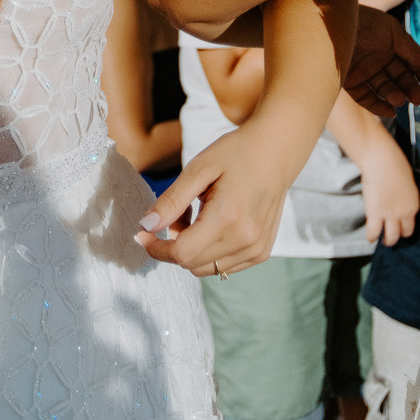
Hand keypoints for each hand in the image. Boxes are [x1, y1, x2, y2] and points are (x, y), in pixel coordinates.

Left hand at [134, 122, 295, 276]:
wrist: (276, 150)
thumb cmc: (236, 153)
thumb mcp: (198, 169)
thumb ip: (171, 201)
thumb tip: (146, 227)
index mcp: (228, 218)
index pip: (182, 253)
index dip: (156, 248)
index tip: (142, 234)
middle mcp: (246, 240)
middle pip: (191, 264)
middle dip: (173, 245)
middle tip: (177, 212)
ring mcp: (256, 249)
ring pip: (206, 268)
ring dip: (192, 249)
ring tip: (198, 215)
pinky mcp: (261, 252)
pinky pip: (223, 266)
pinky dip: (209, 251)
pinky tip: (214, 224)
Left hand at [345, 6, 419, 118]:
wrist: (334, 24)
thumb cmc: (365, 22)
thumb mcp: (394, 32)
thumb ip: (413, 50)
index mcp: (391, 45)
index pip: (412, 63)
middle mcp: (379, 59)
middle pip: (399, 78)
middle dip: (410, 88)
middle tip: (418, 99)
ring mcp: (364, 71)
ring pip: (384, 89)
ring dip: (395, 96)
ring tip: (400, 99)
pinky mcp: (350, 82)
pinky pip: (366, 98)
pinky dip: (377, 106)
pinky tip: (390, 111)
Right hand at [354, 131, 419, 245]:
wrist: (381, 161)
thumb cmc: (394, 164)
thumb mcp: (406, 181)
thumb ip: (404, 194)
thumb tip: (399, 198)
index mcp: (413, 204)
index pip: (412, 224)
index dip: (406, 228)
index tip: (401, 227)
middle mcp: (404, 212)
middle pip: (403, 233)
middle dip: (398, 236)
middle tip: (392, 237)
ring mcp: (390, 214)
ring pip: (391, 237)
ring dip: (387, 241)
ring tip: (382, 241)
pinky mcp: (375, 213)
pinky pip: (374, 232)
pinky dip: (371, 237)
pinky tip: (370, 238)